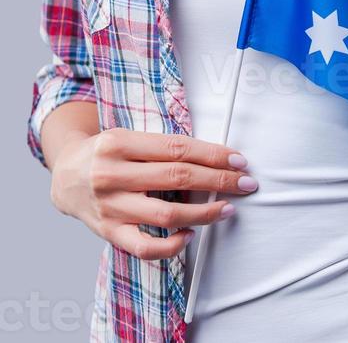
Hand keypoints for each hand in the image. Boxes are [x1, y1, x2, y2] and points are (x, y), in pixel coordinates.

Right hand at [50, 127, 255, 259]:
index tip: (238, 161)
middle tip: (245, 183)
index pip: (177, 148)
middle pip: (177, 178)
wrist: (65, 177)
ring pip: (167, 215)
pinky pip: (146, 247)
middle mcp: (113, 173)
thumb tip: (213, 158)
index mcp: (120, 142)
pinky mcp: (108, 232)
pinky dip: (172, 245)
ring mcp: (110, 206)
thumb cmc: (106, 153)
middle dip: (218, 181)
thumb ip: (162, 147)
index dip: (212, 155)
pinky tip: (190, 235)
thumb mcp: (128, 136)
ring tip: (226, 209)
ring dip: (204, 214)